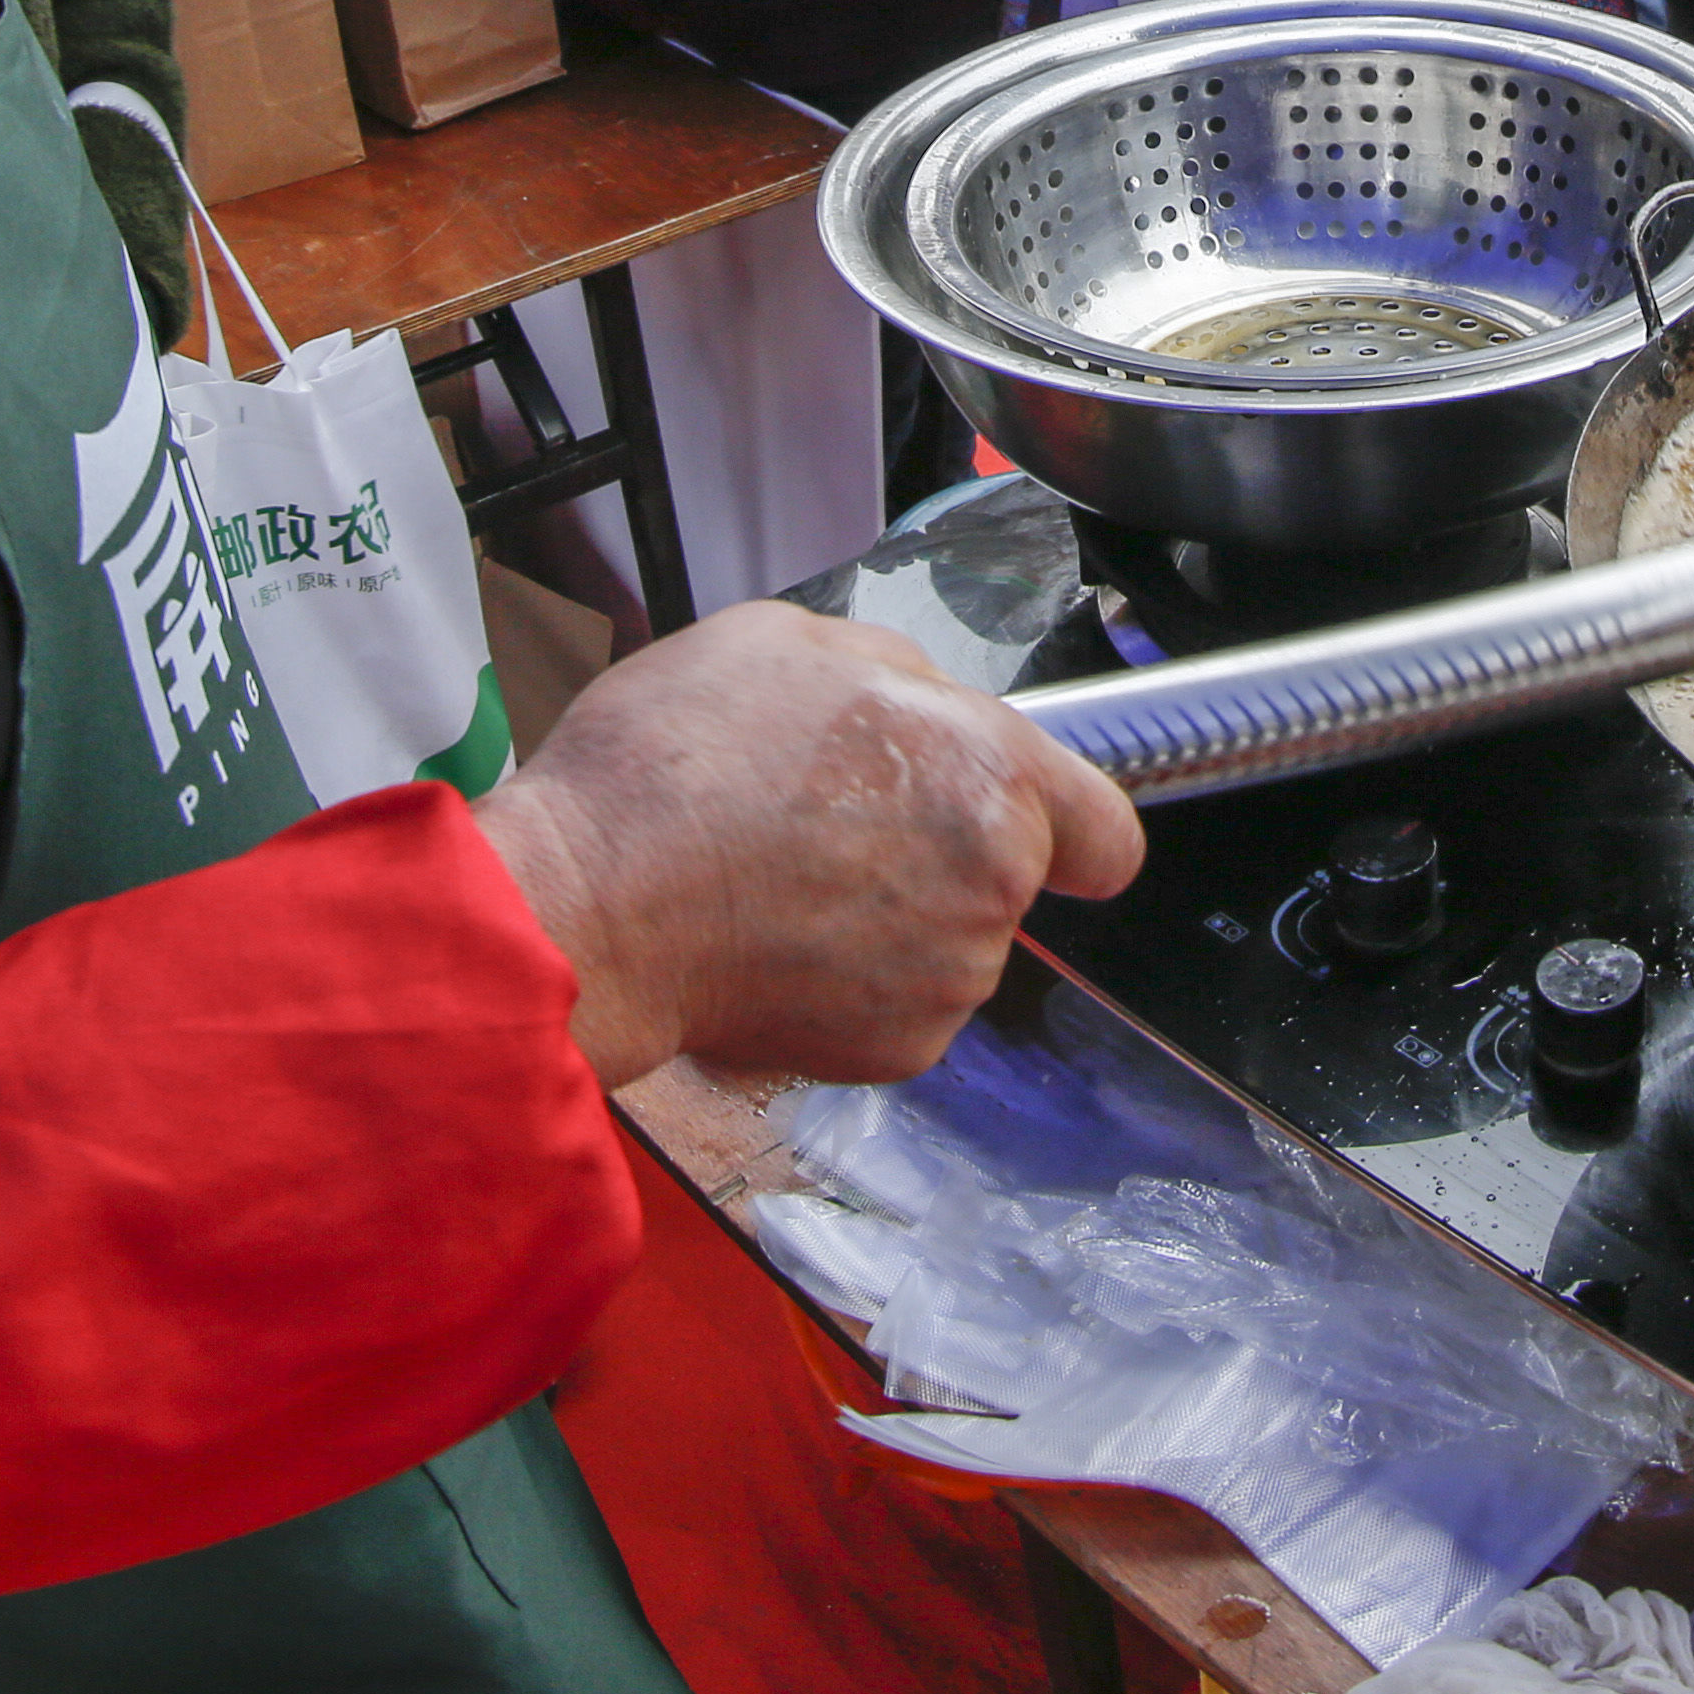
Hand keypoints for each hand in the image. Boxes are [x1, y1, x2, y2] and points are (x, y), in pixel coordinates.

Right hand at [473, 603, 1143, 1085]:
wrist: (586, 907)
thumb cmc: (672, 771)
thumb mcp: (786, 643)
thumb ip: (895, 677)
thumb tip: (923, 706)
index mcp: (989, 774)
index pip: (1106, 829)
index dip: (1070, 827)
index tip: (1039, 830)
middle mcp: (990, 886)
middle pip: (1002, 878)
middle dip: (935, 856)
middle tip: (831, 825)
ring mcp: (944, 980)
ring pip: (942, 944)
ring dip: (884, 922)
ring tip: (778, 880)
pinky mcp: (890, 1051)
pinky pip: (889, 1007)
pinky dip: (841, 985)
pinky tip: (766, 943)